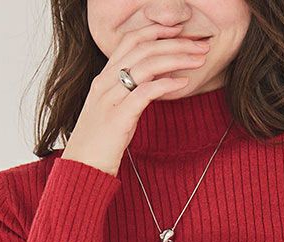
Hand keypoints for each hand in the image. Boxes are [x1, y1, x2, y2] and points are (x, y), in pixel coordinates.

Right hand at [61, 22, 210, 175]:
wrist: (82, 168)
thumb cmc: (100, 144)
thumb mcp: (113, 111)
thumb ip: (129, 93)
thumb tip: (154, 83)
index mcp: (103, 78)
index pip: (130, 41)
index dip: (155, 31)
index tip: (180, 32)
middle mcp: (105, 83)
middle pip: (143, 49)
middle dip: (175, 43)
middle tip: (200, 45)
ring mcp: (110, 99)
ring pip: (146, 66)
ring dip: (177, 59)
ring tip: (198, 60)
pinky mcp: (118, 118)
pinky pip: (145, 92)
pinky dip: (167, 84)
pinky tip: (184, 83)